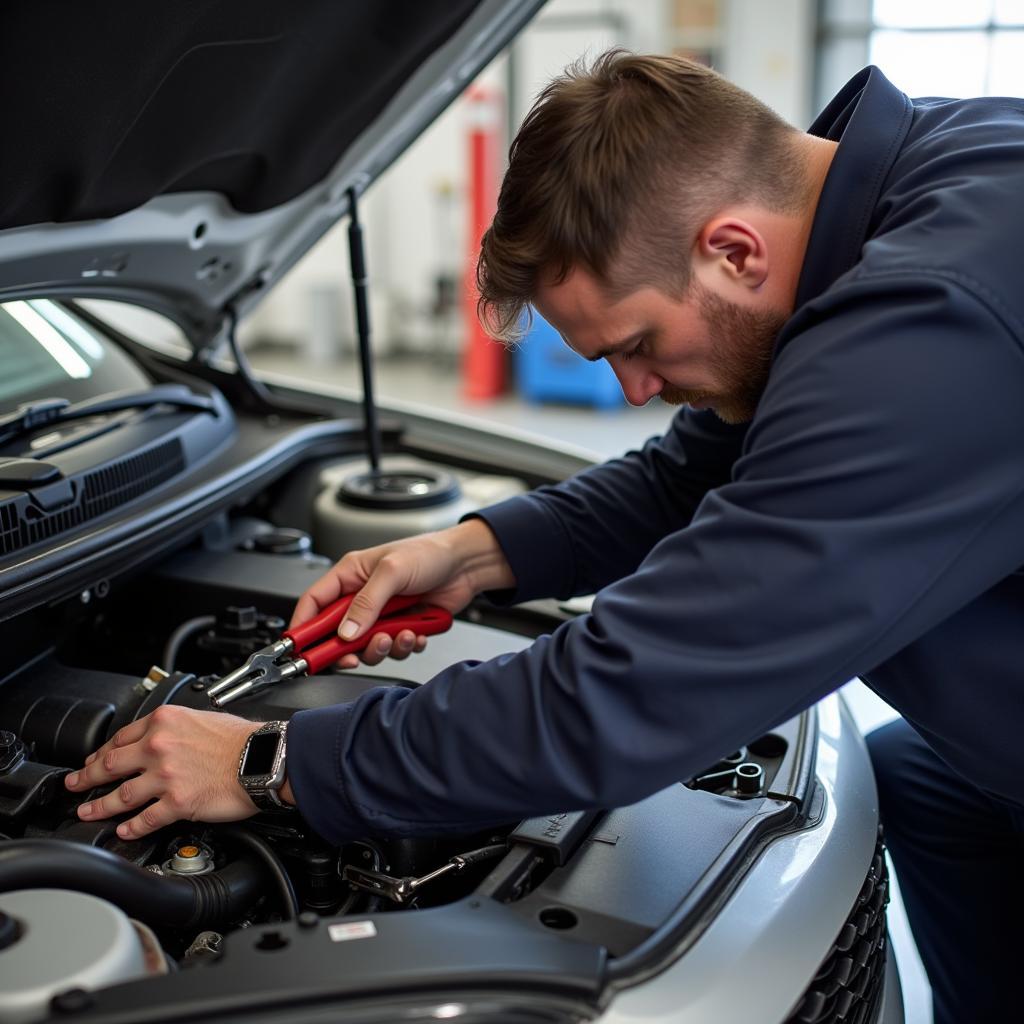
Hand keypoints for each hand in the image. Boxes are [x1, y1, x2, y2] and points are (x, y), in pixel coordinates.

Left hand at [64, 706, 271, 839]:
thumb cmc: (243, 740)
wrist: (265, 759)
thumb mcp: (202, 718)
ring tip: (88, 812)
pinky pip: (145, 819)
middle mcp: (160, 747)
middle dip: (86, 778)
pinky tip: (123, 830)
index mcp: (165, 722)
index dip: (102, 752)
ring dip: (100, 807)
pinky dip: (130, 827)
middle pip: (110, 765)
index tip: (95, 760)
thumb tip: (160, 741)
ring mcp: (166, 777)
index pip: (121, 738)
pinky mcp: (177, 803)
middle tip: (75, 785)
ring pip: (120, 796)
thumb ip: (175, 729)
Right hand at [290, 519, 514, 668]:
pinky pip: (394, 648)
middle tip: (356, 656)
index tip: (300, 649)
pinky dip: (405, 646)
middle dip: (348, 648)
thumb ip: (366, 603)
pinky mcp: (402, 626)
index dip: (303, 627)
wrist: (467, 565)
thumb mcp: (392, 572)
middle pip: (338, 634)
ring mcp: (383, 614)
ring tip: (399, 635)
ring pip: (366, 646)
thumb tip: (345, 632)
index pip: (314, 603)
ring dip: (382, 648)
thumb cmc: (429, 553)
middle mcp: (363, 596)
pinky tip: (416, 633)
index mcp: (350, 575)